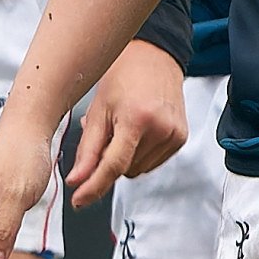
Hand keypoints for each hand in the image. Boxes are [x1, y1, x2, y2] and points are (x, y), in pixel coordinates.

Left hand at [62, 39, 186, 204]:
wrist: (153, 57)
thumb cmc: (123, 78)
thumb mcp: (97, 111)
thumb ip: (87, 151)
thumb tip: (76, 180)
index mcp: (137, 119)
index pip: (113, 166)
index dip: (93, 186)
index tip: (79, 200)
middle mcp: (161, 129)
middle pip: (125, 170)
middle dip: (109, 162)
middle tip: (107, 134)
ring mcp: (175, 134)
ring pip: (138, 170)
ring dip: (125, 159)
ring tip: (123, 128)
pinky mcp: (181, 138)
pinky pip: (152, 163)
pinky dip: (139, 154)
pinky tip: (138, 132)